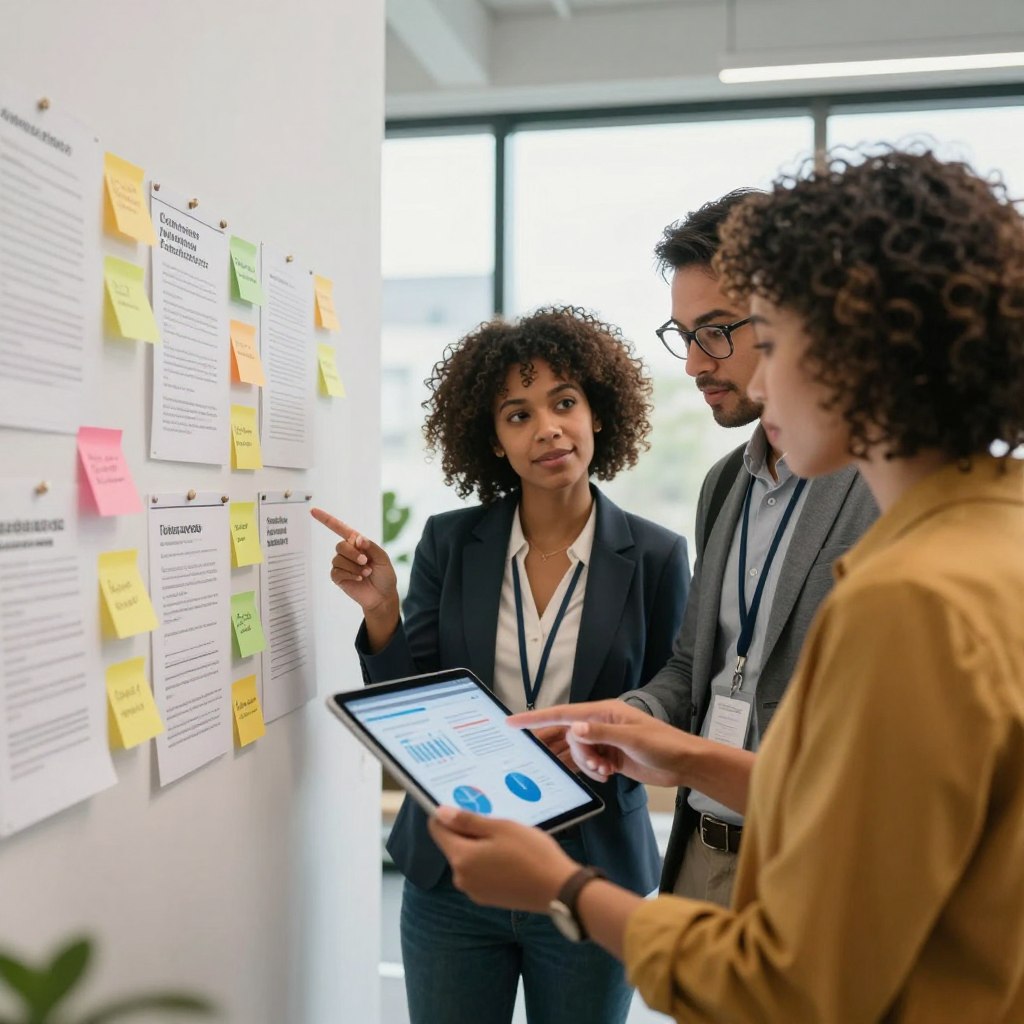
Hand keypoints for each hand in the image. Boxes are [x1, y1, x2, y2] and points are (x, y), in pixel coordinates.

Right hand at [310, 507, 397, 616]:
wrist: (383, 596)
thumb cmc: (384, 575)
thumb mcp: (383, 558)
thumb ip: (371, 546)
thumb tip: (357, 538)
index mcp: (358, 543)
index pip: (340, 529)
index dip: (326, 519)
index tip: (313, 510)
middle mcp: (348, 552)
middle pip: (340, 545)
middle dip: (353, 553)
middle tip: (365, 561)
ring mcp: (342, 565)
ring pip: (338, 559)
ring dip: (354, 566)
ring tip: (366, 573)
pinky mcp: (338, 577)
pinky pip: (336, 571)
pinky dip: (349, 574)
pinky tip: (359, 579)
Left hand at [427, 807, 578, 912]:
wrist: (558, 890)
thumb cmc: (531, 853)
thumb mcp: (500, 828)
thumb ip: (467, 821)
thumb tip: (440, 813)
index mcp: (461, 858)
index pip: (437, 830)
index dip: (447, 814)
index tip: (466, 805)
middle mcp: (461, 878)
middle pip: (454, 844)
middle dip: (468, 830)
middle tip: (496, 820)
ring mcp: (474, 891)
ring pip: (468, 858)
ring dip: (480, 846)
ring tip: (507, 839)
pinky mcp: (488, 898)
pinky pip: (479, 872)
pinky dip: (488, 861)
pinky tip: (510, 856)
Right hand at [510, 700, 689, 787]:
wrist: (684, 763)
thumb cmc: (663, 744)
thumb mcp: (632, 738)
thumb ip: (601, 733)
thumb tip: (575, 728)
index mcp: (603, 712)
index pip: (563, 714)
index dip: (535, 718)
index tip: (513, 722)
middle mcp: (600, 724)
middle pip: (567, 736)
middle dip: (570, 752)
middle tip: (575, 761)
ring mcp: (604, 741)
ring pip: (577, 753)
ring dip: (585, 765)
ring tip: (603, 770)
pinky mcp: (609, 757)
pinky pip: (587, 765)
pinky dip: (592, 772)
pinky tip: (607, 775)